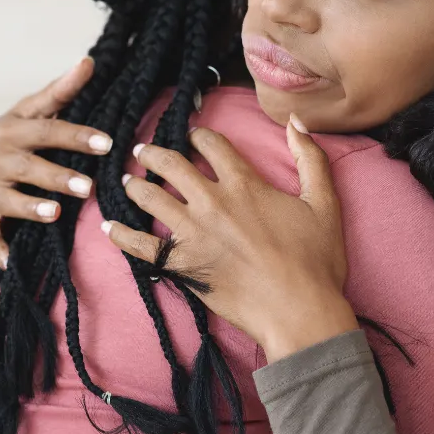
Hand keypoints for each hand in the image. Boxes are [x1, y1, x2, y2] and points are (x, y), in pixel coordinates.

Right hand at [0, 57, 113, 267]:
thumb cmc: (0, 139)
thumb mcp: (22, 113)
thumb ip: (58, 92)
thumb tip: (89, 62)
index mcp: (12, 133)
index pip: (46, 132)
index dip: (75, 136)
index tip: (106, 142)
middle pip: (28, 168)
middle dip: (57, 177)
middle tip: (88, 186)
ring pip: (8, 202)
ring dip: (30, 209)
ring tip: (55, 214)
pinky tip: (12, 264)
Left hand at [101, 115, 359, 361]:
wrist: (299, 311)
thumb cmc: (316, 261)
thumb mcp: (325, 203)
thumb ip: (310, 158)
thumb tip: (296, 122)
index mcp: (245, 184)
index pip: (212, 145)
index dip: (199, 136)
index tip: (192, 135)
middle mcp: (213, 202)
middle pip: (172, 166)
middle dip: (154, 154)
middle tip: (142, 151)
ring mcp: (193, 234)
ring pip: (151, 199)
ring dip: (135, 186)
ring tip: (126, 181)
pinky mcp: (182, 265)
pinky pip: (141, 247)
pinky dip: (122, 236)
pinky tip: (109, 228)